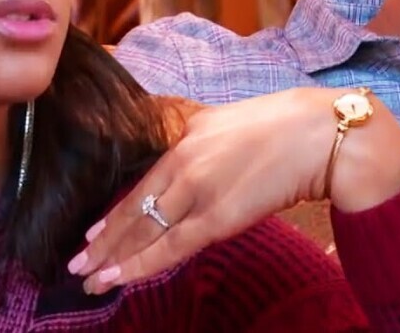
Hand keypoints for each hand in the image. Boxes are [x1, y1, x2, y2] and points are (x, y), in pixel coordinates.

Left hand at [65, 87, 399, 294]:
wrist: (321, 134)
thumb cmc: (287, 127)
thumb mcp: (231, 122)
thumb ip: (204, 139)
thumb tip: (194, 158)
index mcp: (186, 136)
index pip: (141, 183)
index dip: (115, 212)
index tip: (94, 233)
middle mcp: (183, 161)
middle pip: (134, 207)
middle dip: (104, 240)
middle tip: (78, 261)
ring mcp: (197, 189)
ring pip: (144, 230)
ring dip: (114, 258)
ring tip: (89, 278)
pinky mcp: (217, 216)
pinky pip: (170, 246)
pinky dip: (140, 265)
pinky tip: (117, 278)